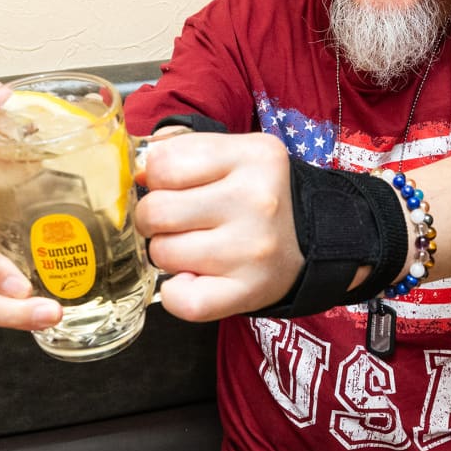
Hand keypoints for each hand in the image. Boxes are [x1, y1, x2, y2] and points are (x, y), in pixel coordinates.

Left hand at [137, 132, 303, 320]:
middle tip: (177, 222)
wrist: (315, 241)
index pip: (162, 164)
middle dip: (154, 219)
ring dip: (167, 252)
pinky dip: (175, 293)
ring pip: (162, 253)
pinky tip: (194, 279)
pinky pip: (178, 299)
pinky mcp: (246, 292)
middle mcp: (256, 200)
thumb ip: (184, 151)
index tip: (174, 187)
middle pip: (155, 211)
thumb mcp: (236, 156)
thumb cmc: (260, 196)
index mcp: (254, 156)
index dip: (156, 178)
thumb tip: (135, 171)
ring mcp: (251, 250)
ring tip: (194, 247)